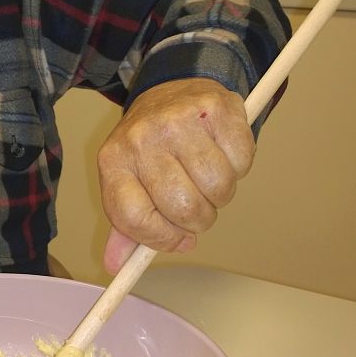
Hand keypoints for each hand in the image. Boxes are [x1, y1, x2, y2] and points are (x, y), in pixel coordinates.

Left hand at [97, 78, 254, 273]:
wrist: (172, 90)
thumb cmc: (152, 146)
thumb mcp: (130, 181)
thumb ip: (126, 226)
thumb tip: (115, 266)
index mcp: (114, 161)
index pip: (134, 219)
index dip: (161, 238)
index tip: (178, 237)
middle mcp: (141, 138)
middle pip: (183, 208)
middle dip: (198, 218)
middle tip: (197, 204)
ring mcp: (178, 120)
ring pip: (218, 188)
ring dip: (220, 194)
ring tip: (207, 177)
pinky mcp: (215, 108)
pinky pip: (241, 162)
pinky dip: (239, 167)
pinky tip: (222, 152)